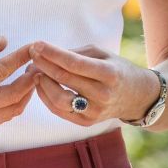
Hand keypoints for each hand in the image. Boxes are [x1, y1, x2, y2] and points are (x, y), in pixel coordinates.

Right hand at [0, 36, 35, 133]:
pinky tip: (18, 89)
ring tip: (32, 75)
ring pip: (12, 110)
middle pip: (13, 95)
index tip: (33, 47)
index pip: (0, 72)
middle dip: (31, 79)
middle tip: (39, 63)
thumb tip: (3, 42)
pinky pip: (3, 117)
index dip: (20, 58)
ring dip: (27, 93)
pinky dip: (15, 104)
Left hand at [25, 42, 159, 126]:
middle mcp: (103, 95)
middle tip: (31, 54)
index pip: (74, 63)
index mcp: (109, 74)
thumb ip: (76, 53)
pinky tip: (41, 84)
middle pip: (64, 79)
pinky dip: (46, 97)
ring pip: (59, 99)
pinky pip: (60, 111)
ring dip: (41, 83)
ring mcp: (95, 112)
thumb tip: (47, 54)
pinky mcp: (87, 122)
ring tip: (33, 70)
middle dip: (43, 64)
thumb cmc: (116, 69)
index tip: (36, 44)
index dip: (52, 53)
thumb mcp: (102, 54)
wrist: (137, 97)